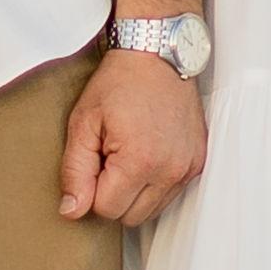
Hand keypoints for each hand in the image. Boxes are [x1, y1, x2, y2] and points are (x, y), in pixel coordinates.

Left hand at [58, 45, 205, 228]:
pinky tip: (149, 152)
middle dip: (115, 194)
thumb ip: (74, 171)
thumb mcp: (83, 123)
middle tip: (111, 157)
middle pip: (131, 217)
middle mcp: (170, 169)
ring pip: (153, 210)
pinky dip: (156, 182)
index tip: (96, 159)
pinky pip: (171, 193)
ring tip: (130, 154)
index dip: (93, 189)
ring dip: (137, 191)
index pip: (106, 210)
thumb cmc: (120, 82)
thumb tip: (72, 211)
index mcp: (139, 162)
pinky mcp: (198, 161)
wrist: (157, 53)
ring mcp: (188, 166)